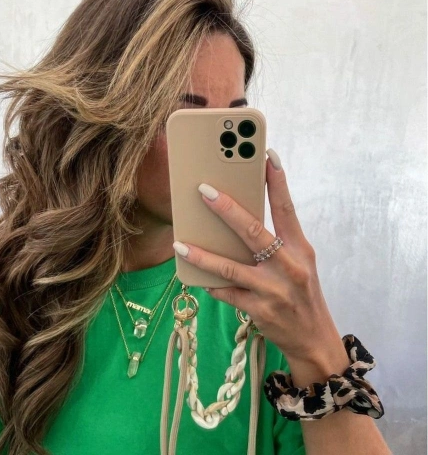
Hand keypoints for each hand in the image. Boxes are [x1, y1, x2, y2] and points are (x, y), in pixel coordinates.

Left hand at [173, 149, 345, 369]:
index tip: (266, 156)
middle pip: (253, 232)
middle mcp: (288, 266)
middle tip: (203, 190)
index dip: (277, 182)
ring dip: (202, 255)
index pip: (287, 209)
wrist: (314, 339)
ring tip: (180, 244)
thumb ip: (276, 242)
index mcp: (300, 249)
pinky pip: (227, 293)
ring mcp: (273, 290)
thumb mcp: (298, 263)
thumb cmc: (302, 293)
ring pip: (230, 267)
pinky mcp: (259, 310)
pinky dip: (210, 284)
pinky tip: (194, 276)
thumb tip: (239, 220)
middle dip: (226, 209)